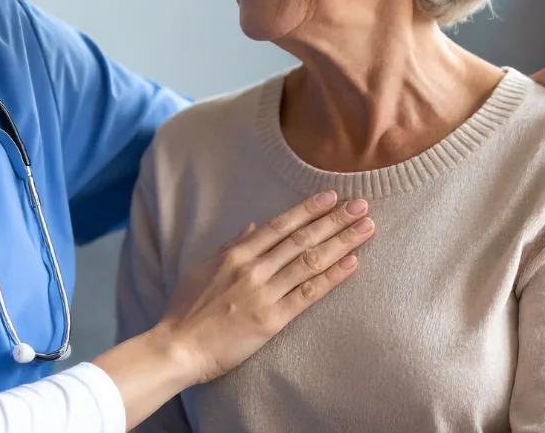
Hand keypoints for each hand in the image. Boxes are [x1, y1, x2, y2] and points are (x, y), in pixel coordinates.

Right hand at [156, 191, 373, 384]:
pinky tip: (352, 263)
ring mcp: (264, 293)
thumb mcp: (202, 268)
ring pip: (310, 261)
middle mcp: (253, 269)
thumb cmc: (185, 310)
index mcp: (235, 254)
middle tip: (361, 206)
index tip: (331, 197)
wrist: (178, 347)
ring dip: (341, 242)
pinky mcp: (272, 320)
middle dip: (334, 220)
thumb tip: (251, 226)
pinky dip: (332, 277)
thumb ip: (229, 246)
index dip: (308, 209)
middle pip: (302, 238)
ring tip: (366, 228)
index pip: (280, 226)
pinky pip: (308, 294)